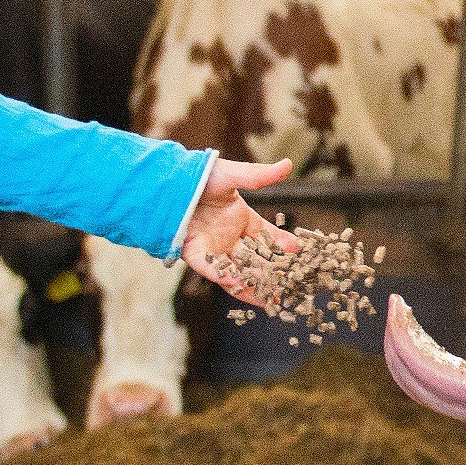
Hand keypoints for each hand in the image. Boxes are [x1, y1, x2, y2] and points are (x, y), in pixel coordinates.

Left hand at [180, 156, 298, 307]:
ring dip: (252, 285)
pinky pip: (212, 269)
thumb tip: (288, 164)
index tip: (297, 251)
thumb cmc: (199, 176)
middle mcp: (227, 236)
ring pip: (236, 270)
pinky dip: (225, 277)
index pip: (265, 235)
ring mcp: (212, 247)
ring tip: (271, 300)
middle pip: (254, 258)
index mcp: (239, 219)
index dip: (281, 244)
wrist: (168, 183)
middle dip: (272, 274)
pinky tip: (240, 285)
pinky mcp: (194, 253)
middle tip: (289, 286)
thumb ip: (259, 175)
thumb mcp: (232, 175)